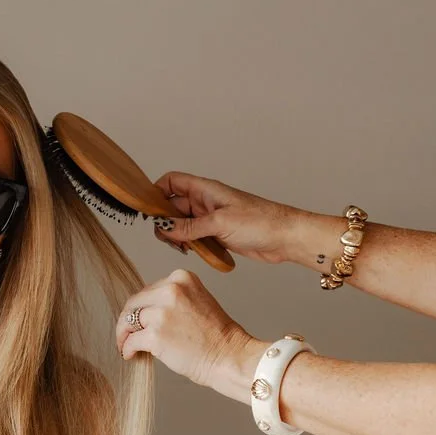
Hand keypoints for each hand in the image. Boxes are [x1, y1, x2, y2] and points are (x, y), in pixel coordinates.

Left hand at [116, 270, 257, 397]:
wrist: (230, 357)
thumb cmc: (215, 335)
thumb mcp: (195, 301)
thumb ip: (170, 299)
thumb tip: (141, 310)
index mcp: (181, 278)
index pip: (148, 291)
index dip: (141, 308)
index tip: (140, 321)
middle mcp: (171, 290)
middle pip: (133, 303)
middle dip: (127, 320)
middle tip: (126, 335)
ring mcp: (162, 312)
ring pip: (128, 321)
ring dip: (124, 335)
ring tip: (127, 345)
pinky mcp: (155, 334)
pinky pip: (130, 340)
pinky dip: (127, 348)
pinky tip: (131, 354)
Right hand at [151, 171, 306, 264]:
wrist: (286, 238)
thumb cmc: (261, 222)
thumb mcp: (219, 223)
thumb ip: (188, 226)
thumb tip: (163, 227)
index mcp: (205, 190)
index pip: (171, 182)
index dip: (156, 192)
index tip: (149, 210)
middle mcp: (204, 202)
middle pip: (171, 207)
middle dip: (166, 222)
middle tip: (170, 237)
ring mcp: (209, 219)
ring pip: (180, 225)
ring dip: (177, 237)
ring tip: (185, 247)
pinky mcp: (216, 234)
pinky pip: (193, 238)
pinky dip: (190, 245)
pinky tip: (195, 252)